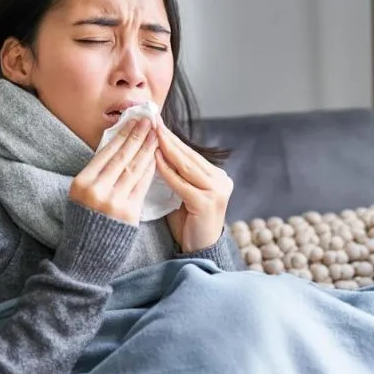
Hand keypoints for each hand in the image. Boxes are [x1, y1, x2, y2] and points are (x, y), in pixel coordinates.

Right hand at [69, 118, 156, 224]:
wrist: (87, 254)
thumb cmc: (86, 221)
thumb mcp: (81, 194)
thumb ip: (97, 173)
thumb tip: (119, 145)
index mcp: (81, 183)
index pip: (106, 153)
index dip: (122, 135)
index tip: (134, 121)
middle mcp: (96, 191)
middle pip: (121, 158)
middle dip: (137, 136)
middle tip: (149, 121)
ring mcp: (113, 202)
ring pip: (134, 169)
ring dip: (147, 150)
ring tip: (156, 135)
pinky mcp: (128, 213)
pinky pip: (142, 186)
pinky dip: (149, 170)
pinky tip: (156, 158)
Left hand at [155, 121, 232, 251]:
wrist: (199, 252)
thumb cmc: (188, 223)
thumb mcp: (184, 193)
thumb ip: (178, 175)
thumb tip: (157, 149)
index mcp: (217, 176)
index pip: (191, 154)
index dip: (173, 138)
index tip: (157, 124)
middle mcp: (221, 180)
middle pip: (189, 156)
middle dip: (169, 138)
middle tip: (153, 121)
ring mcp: (216, 191)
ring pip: (186, 165)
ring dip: (166, 148)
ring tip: (151, 134)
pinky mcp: (206, 202)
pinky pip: (181, 182)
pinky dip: (166, 170)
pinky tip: (154, 158)